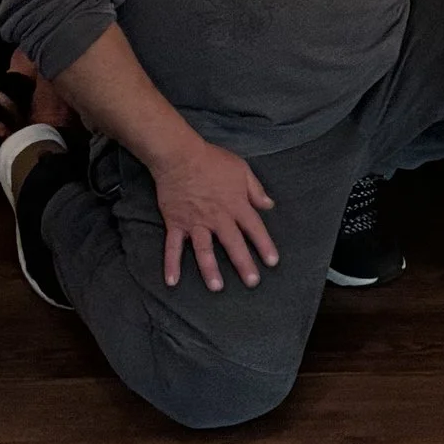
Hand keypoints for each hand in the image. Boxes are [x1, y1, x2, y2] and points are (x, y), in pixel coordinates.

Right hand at [150, 135, 278, 291]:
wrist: (180, 156)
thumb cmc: (213, 160)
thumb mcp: (241, 169)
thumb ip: (255, 190)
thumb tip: (269, 205)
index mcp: (236, 204)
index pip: (254, 228)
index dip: (264, 245)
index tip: (272, 262)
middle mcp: (217, 217)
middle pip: (233, 243)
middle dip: (244, 264)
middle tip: (252, 282)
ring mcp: (195, 222)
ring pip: (204, 250)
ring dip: (210, 269)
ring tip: (216, 287)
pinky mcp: (176, 223)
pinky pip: (173, 247)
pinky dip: (171, 264)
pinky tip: (172, 281)